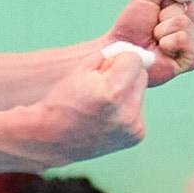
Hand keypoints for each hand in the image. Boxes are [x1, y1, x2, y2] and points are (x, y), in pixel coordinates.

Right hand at [34, 48, 149, 165]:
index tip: (104, 69)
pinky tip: (108, 117)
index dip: (118, 60)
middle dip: (125, 75)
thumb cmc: (64, 101)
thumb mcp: (81, 70)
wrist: (52, 139)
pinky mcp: (136, 135)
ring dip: (127, 93)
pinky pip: (139, 111)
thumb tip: (131, 53)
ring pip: (140, 93)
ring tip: (103, 104)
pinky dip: (127, 110)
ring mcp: (132, 125)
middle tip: (102, 86)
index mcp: (113, 90)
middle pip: (141, 75)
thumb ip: (109, 56)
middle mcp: (127, 111)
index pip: (134, 58)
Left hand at [104, 0, 193, 83]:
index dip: (167, 0)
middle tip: (154, 27)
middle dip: (164, 15)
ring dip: (162, 30)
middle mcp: (192, 26)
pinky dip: (168, 42)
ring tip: (156, 39)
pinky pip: (185, 40)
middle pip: (188, 8)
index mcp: (184, 10)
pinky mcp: (192, 59)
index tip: (155, 10)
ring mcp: (193, 42)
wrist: (121, 49)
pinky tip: (162, 49)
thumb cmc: (132, 26)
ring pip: (184, 23)